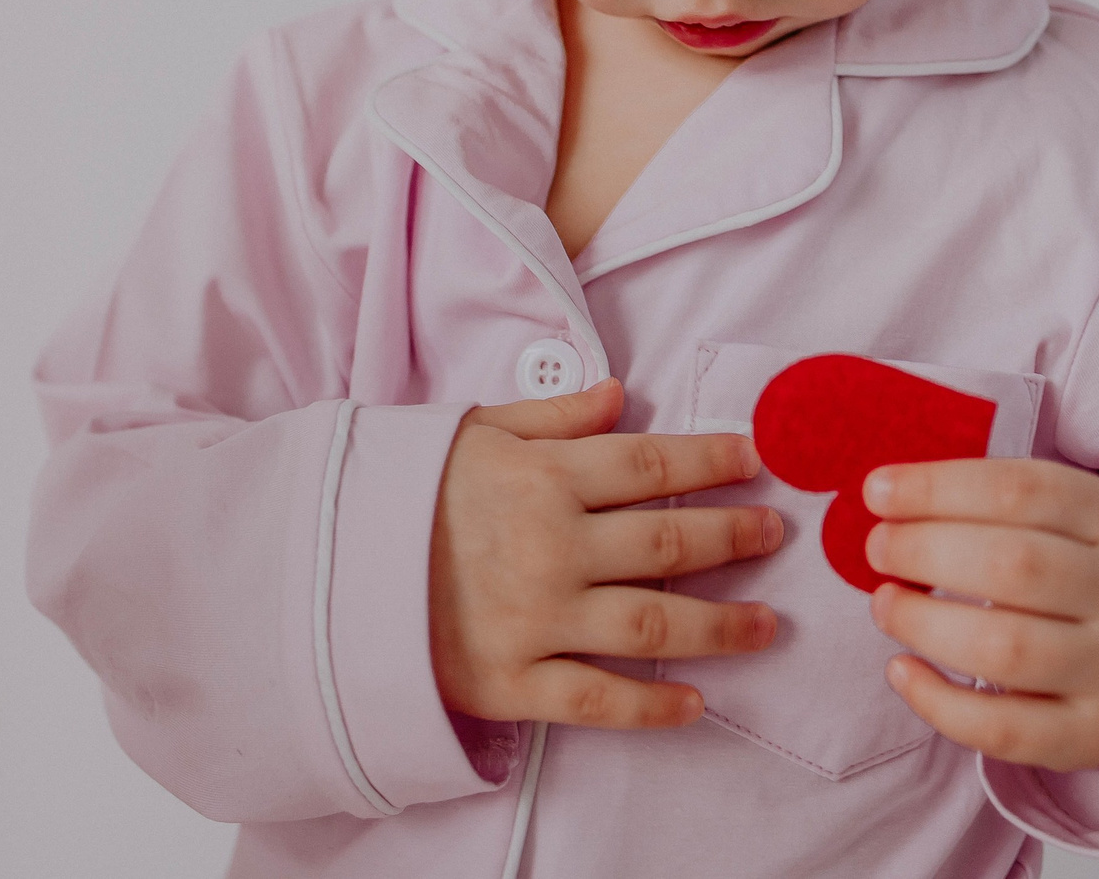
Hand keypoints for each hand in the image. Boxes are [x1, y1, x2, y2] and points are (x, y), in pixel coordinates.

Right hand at [429, 377, 783, 729]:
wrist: (323, 570)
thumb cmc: (403, 492)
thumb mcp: (472, 431)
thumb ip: (552, 414)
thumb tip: (620, 393)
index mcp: (541, 477)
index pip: (649, 463)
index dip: (710, 460)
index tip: (753, 461)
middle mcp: (549, 545)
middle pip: (667, 539)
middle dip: (732, 535)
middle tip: (774, 534)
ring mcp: (534, 618)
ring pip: (651, 620)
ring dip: (719, 625)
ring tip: (765, 625)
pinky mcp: (511, 681)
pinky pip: (597, 698)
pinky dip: (651, 705)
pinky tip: (695, 703)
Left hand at [862, 458, 1098, 814]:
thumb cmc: (1067, 571)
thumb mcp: (1053, 520)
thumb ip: (981, 506)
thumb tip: (884, 498)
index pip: (1023, 490)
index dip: (939, 487)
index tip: (876, 492)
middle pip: (1017, 566)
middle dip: (925, 552)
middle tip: (878, 549)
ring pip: (1007, 650)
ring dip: (924, 623)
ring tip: (885, 605)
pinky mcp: (1095, 737)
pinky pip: (1004, 730)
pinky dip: (938, 702)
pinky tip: (901, 670)